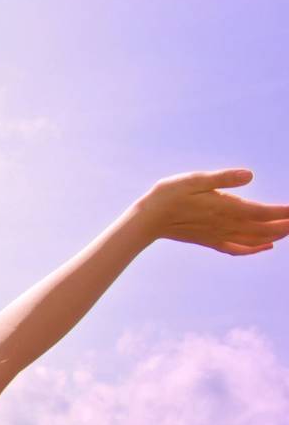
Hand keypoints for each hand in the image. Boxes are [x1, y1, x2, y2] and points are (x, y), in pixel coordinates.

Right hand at [132, 168, 288, 255]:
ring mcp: (220, 236)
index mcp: (226, 209)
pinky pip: (239, 249)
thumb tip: (249, 175)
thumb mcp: (195, 179)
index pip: (265, 212)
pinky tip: (267, 246)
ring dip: (278, 235)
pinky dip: (257, 249)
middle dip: (287, 225)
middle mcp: (227, 225)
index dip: (286, 212)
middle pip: (266, 229)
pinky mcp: (211, 241)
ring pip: (256, 240)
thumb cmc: (169, 195)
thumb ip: (223, 178)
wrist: (148, 219)